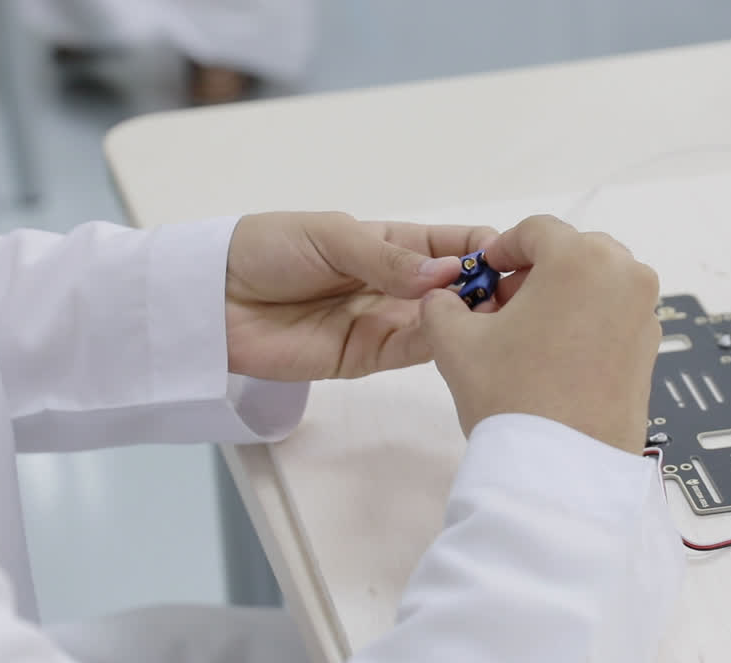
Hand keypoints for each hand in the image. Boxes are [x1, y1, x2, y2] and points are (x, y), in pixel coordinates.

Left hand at [225, 212, 496, 380]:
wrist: (211, 298)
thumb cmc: (266, 249)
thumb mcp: (331, 237)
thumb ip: (389, 259)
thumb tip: (448, 272)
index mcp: (391, 243)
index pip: (453, 243)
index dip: (484, 248)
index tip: (510, 257)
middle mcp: (396, 284)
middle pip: (457, 288)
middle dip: (489, 289)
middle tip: (518, 296)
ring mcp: (383, 321)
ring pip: (442, 322)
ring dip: (470, 319)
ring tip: (497, 317)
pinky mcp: (366, 357)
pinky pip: (412, 351)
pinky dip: (438, 343)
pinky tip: (458, 334)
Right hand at [420, 215, 660, 454]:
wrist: (562, 467)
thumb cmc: (514, 397)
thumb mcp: (456, 343)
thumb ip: (442, 305)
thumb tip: (443, 300)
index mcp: (581, 258)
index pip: (537, 231)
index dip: (503, 248)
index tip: (486, 270)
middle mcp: (624, 276)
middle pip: (573, 253)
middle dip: (536, 272)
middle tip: (502, 305)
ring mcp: (644, 314)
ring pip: (597, 285)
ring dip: (562, 296)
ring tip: (525, 334)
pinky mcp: (650, 350)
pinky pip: (614, 316)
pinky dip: (586, 323)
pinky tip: (553, 356)